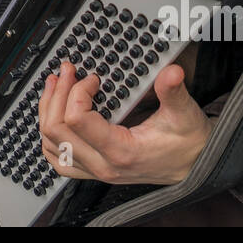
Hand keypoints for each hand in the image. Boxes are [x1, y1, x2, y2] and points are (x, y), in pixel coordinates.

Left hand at [38, 60, 215, 184]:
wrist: (195, 165)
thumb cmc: (188, 142)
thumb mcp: (185, 113)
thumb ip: (173, 91)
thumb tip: (172, 72)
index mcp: (121, 151)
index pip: (76, 120)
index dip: (78, 91)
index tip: (92, 78)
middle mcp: (104, 165)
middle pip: (56, 131)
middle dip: (57, 94)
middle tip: (66, 72)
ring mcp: (97, 170)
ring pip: (52, 146)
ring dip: (47, 113)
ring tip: (54, 87)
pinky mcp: (96, 169)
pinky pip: (60, 159)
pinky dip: (50, 137)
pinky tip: (54, 116)